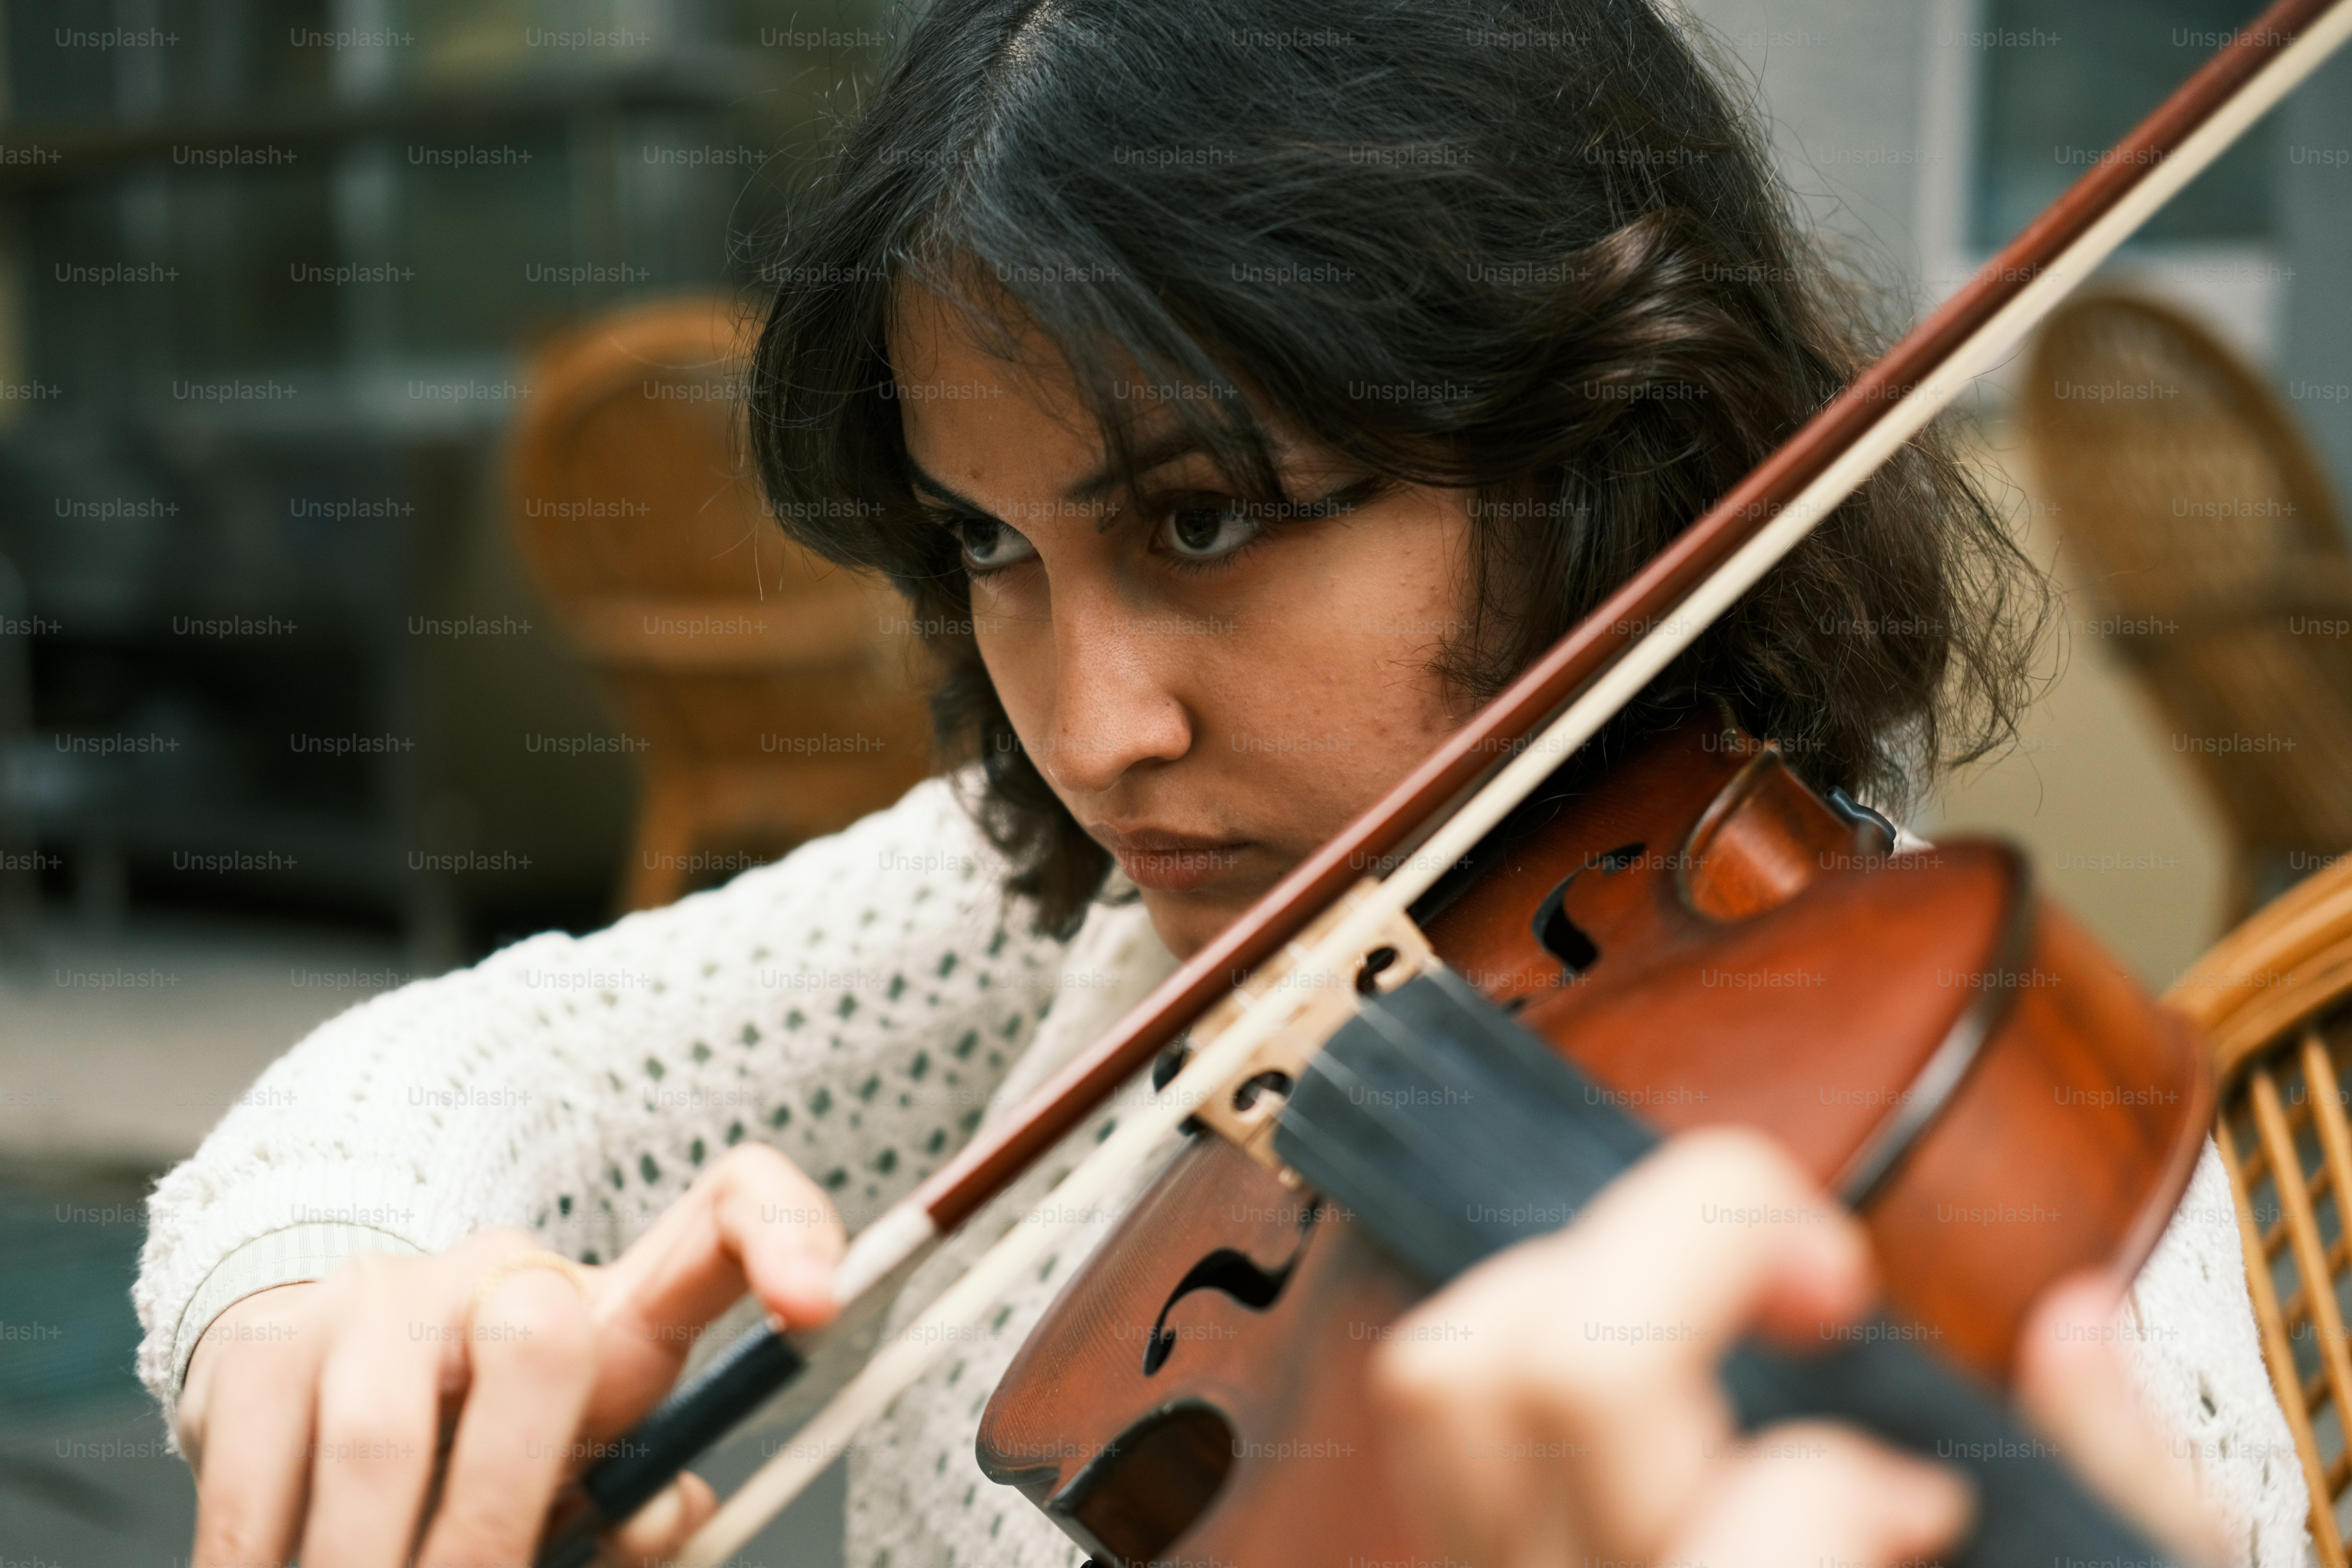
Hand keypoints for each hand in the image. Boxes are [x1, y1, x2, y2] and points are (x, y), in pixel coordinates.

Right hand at [178, 1143, 845, 1567]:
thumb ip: (636, 1504)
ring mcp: (375, 1298)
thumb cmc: (492, 1457)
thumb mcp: (590, 1478)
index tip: (819, 1303)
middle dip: (507, 1507)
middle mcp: (502, 1275)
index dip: (784, 1237)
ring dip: (379, 1561)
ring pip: (384, 1435)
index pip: (727, 1217)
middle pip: (543, 1344)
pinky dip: (269, 1561)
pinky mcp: (262, 1348)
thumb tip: (656, 1518)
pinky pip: (262, 1471)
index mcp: (619, 1309)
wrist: (325, 1399)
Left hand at [1368, 1126, 2227, 1567]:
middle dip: (1705, 1247)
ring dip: (1588, 1276)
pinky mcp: (1458, 1566)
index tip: (1923, 1499)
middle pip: (1572, 1373)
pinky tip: (1639, 1369)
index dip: (1860, 1476)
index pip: (1775, 1512)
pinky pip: (1435, 1412)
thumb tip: (2069, 1326)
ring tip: (1703, 1312)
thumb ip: (2108, 1493)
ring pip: (1452, 1373)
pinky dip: (1522, 1333)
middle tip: (1818, 1284)